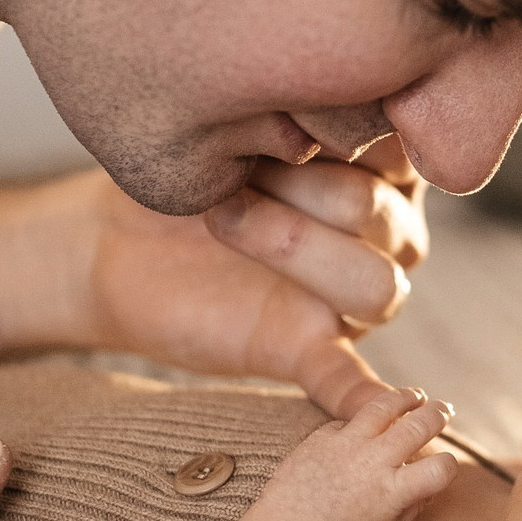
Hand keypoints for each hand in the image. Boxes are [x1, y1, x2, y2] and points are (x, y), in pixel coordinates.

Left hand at [79, 138, 428, 416]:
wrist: (119, 232)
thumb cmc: (190, 159)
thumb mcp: (241, 121)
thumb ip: (291, 119)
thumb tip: (310, 121)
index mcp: (387, 169)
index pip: (402, 150)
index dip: (337, 127)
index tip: (279, 113)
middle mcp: (388, 235)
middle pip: (376, 212)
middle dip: (296, 182)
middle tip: (233, 166)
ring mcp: (351, 298)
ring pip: (375, 286)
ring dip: (290, 244)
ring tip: (224, 219)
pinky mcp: (306, 348)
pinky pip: (348, 379)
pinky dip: (361, 396)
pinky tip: (372, 407)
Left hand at [265, 387, 458, 520]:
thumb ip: (412, 504)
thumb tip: (430, 484)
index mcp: (392, 491)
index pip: (441, 468)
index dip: (450, 464)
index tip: (445, 464)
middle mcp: (373, 462)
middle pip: (420, 424)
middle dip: (439, 414)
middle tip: (446, 410)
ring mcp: (346, 445)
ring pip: (386, 405)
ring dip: (407, 397)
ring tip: (417, 396)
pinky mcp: (322, 436)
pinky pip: (349, 421)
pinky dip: (361, 424)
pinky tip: (366, 430)